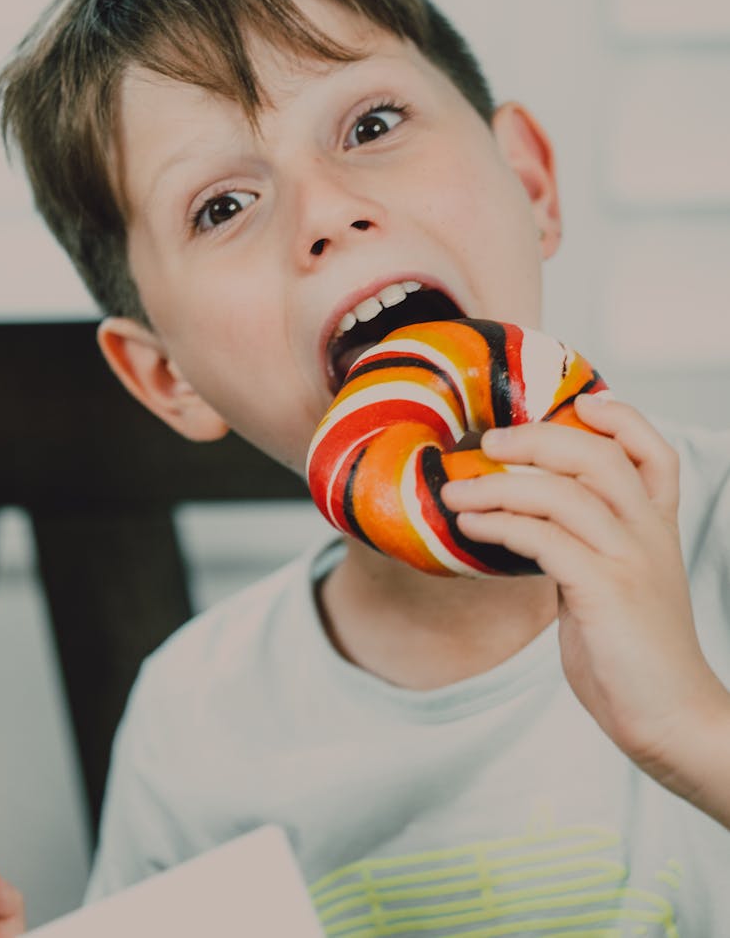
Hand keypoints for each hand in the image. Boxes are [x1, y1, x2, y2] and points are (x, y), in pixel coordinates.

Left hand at [441, 394, 729, 817]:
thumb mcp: (612, 588)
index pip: (654, 453)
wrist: (673, 722)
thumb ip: (582, 549)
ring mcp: (631, 560)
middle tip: (485, 445)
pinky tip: (470, 529)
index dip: (620, 418)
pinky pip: (544, 539)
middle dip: (535, 439)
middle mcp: (649, 535)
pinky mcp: (607, 592)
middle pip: (597, 455)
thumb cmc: (636, 659)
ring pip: (563, 492)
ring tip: (455, 493)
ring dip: (497, 486)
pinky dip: (500, 525)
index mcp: (657, 529)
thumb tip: (527, 524)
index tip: (578, 405)